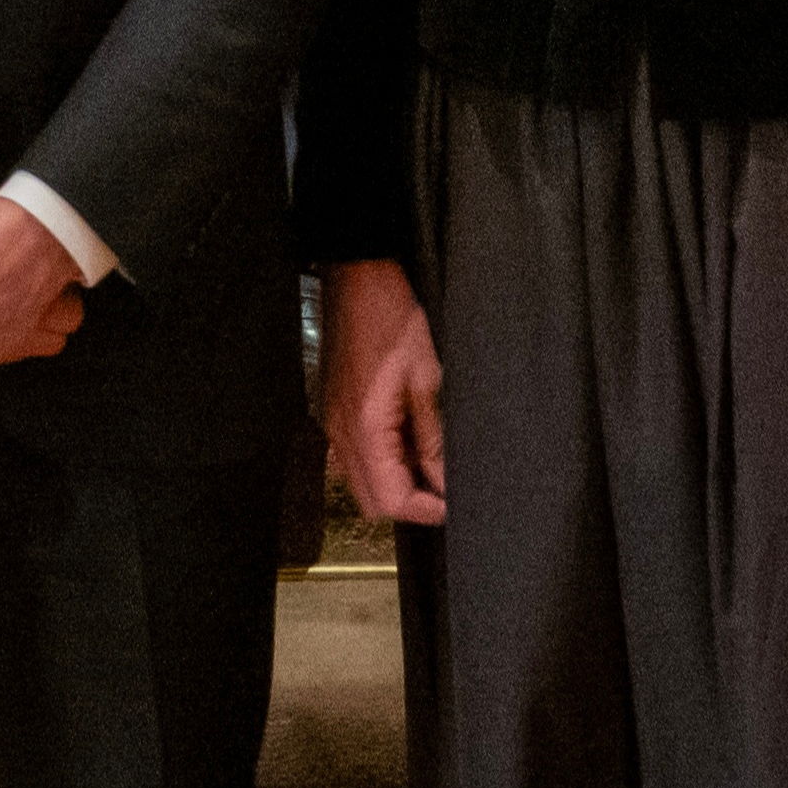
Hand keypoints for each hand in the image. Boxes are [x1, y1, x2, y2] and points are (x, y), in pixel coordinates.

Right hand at [315, 259, 447, 524]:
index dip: (426, 509)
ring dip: (394, 483)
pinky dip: (382, 461)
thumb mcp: (425, 377)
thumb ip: (431, 437)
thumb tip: (443, 478)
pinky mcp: (336, 410)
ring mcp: (334, 423)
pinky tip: (408, 439)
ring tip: (430, 463)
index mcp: (364, 427)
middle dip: (409, 504)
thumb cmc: (391, 317)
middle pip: (370, 500)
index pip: (391, 499)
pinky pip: (355, 455)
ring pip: (360, 481)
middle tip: (443, 489)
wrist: (356, 278)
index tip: (453, 504)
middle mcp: (341, 433)